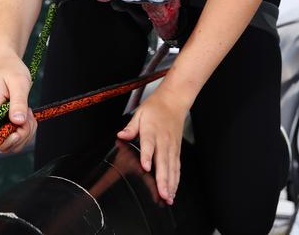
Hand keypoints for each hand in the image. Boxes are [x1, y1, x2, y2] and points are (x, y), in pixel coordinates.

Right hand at [0, 55, 36, 152]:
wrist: (4, 65)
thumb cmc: (10, 70)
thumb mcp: (19, 82)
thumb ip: (19, 102)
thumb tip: (18, 121)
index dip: (4, 140)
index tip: (20, 128)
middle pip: (1, 143)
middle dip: (20, 135)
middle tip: (29, 116)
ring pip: (9, 143)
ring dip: (24, 133)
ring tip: (29, 113)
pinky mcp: (0, 124)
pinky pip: (12, 136)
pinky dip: (24, 130)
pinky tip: (27, 116)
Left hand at [117, 86, 187, 204]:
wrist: (174, 101)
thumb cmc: (155, 107)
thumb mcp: (139, 113)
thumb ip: (130, 127)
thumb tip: (121, 135)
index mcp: (151, 130)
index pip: (149, 144)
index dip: (147, 156)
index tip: (146, 167)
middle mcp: (163, 140)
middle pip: (163, 161)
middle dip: (163, 179)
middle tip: (162, 193)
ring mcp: (172, 146)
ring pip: (172, 167)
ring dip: (171, 183)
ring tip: (168, 198)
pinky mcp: (177, 150)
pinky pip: (177, 167)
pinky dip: (176, 180)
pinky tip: (173, 191)